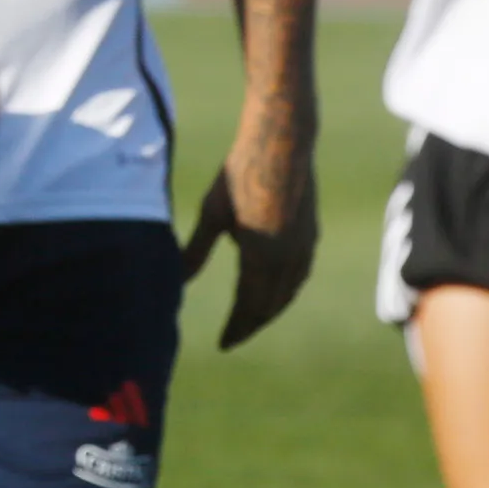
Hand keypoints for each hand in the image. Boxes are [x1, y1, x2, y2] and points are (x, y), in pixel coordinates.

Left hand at [180, 113, 318, 347]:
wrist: (282, 143)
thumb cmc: (239, 173)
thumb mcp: (212, 212)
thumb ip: (196, 250)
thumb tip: (178, 281)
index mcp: (261, 256)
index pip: (249, 306)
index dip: (236, 327)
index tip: (223, 344)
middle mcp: (288, 258)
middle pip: (270, 305)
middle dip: (251, 324)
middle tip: (234, 337)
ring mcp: (304, 247)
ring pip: (288, 292)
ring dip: (270, 310)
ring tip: (251, 319)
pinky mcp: (311, 234)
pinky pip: (299, 276)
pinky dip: (285, 291)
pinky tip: (275, 290)